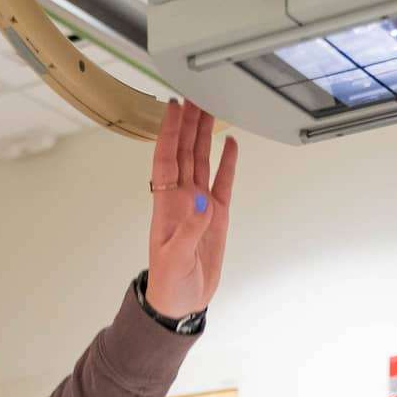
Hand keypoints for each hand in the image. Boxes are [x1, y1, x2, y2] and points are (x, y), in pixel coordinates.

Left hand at [145, 101, 238, 318]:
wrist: (181, 301)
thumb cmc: (169, 282)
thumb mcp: (175, 258)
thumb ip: (189, 230)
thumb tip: (202, 204)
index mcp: (166, 205)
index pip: (166, 160)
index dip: (169, 133)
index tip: (173, 107)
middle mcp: (182, 198)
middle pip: (185, 152)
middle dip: (188, 123)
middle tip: (193, 95)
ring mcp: (200, 205)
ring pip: (202, 161)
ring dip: (204, 135)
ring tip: (209, 108)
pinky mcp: (217, 216)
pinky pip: (223, 182)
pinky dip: (227, 162)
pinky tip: (230, 143)